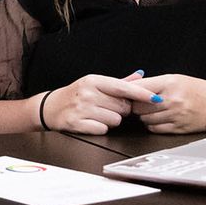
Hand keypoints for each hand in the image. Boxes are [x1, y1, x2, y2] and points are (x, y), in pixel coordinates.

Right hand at [41, 73, 157, 134]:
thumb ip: (120, 82)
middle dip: (120, 110)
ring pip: (115, 120)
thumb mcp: (94, 84)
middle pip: (122, 107)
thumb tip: (140, 75)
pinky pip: (103, 129)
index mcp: (93, 81)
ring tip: (98, 114)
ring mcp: (81, 108)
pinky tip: (91, 122)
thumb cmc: (76, 95)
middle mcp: (87, 93)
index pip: (123, 87)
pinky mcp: (77, 123)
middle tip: (107, 107)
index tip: (155, 98)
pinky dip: (100, 128)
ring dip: (110, 120)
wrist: (50, 107)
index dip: (141, 94)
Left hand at [130, 76, 205, 133]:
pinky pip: (155, 128)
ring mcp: (176, 115)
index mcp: (169, 83)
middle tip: (140, 104)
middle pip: (138, 106)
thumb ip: (153, 83)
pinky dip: (152, 125)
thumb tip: (129, 87)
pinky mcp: (179, 128)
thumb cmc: (197, 89)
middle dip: (136, 106)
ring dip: (144, 116)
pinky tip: (158, 118)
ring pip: (145, 119)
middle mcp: (172, 99)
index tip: (127, 94)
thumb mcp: (175, 79)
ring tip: (152, 111)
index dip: (129, 92)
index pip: (138, 89)